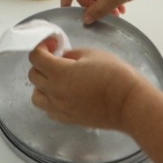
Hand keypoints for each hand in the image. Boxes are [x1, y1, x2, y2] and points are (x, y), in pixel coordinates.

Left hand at [28, 40, 151, 130]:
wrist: (129, 103)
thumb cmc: (115, 75)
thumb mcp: (92, 54)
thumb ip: (71, 55)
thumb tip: (62, 58)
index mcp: (59, 73)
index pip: (35, 57)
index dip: (42, 46)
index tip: (53, 43)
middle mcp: (55, 92)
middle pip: (33, 75)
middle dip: (41, 62)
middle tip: (56, 56)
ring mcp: (60, 108)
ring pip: (36, 96)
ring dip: (41, 84)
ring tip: (56, 78)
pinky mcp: (68, 119)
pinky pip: (48, 109)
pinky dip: (50, 99)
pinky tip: (63, 93)